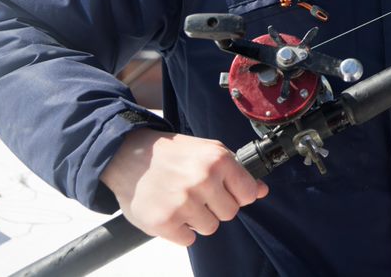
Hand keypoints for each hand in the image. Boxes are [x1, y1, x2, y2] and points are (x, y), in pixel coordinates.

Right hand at [100, 128, 267, 245]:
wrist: (129, 156)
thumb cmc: (171, 154)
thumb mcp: (208, 151)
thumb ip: (236, 171)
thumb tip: (261, 190)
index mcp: (218, 159)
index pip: (248, 193)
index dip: (236, 194)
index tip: (223, 190)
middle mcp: (203, 180)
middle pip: (230, 213)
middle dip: (216, 207)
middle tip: (196, 193)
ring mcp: (184, 203)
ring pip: (210, 227)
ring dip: (197, 219)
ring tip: (181, 200)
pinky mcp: (165, 222)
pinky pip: (188, 240)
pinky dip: (180, 230)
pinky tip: (170, 211)